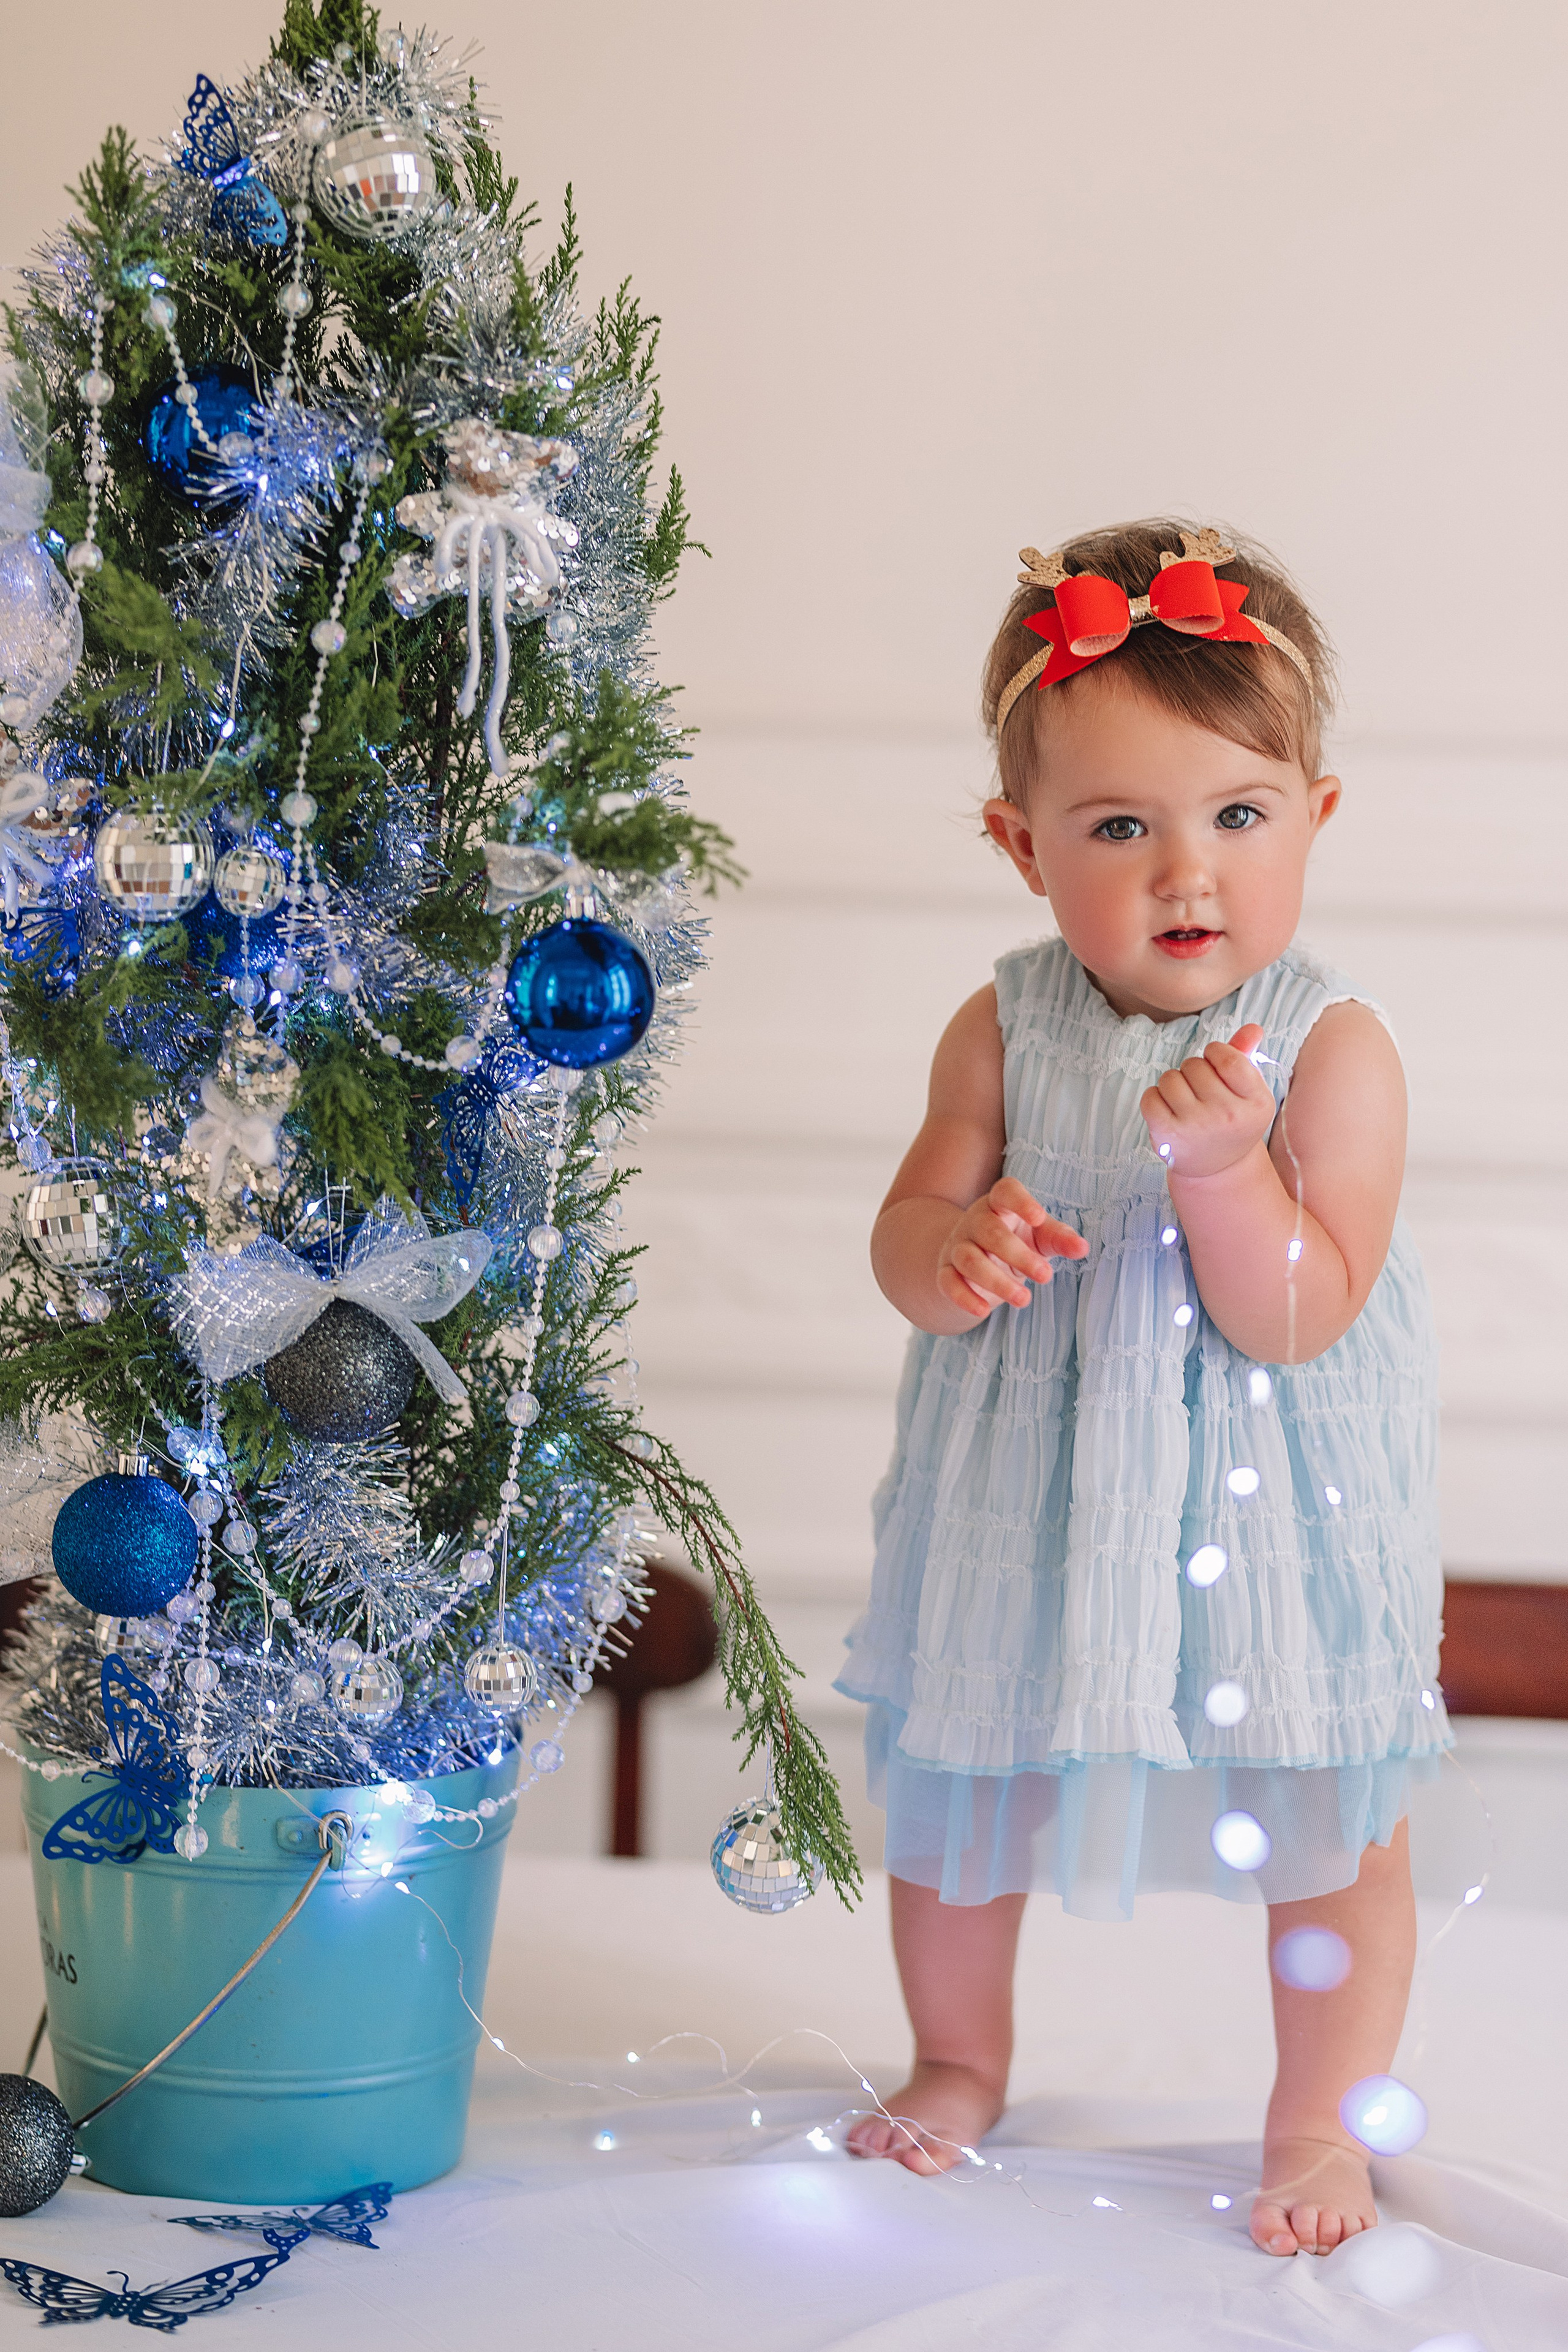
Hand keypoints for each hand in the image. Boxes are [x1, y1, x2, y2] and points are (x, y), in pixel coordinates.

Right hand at [936, 1178, 1087, 1320]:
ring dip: (997, 1282)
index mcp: (1000, 1204)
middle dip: (1018, 1255)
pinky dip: (964, 1298)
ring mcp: (957, 1245)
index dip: (1021, 1201)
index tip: (1039, 1218)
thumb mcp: (1040, 1236)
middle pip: (990, 1232)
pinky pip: (948, 1282)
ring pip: (970, 1260)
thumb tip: (1082, 1248)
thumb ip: (1060, 1239)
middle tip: (1046, 1276)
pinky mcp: (946, 1271)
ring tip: (1024, 1299)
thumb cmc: (1017, 1240)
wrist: (975, 1256)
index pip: (1005, 1191)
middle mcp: (975, 1221)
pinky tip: (983, 1312)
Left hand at [1140, 1023, 1276, 1180]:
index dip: (1215, 1052)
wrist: (1218, 1169)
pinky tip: (1168, 1111)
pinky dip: (1154, 1098)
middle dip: (1193, 1071)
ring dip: (1173, 1083)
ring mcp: (1198, 1127)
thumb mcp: (1247, 1093)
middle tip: (1201, 1092)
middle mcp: (1229, 1116)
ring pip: (1170, 1078)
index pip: (1228, 1057)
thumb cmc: (1231, 1120)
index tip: (1214, 1062)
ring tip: (1186, 1102)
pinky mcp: (1168, 1136)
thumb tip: (1252, 1027)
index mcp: (1257, 1103)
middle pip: (1195, 1065)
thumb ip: (1246, 1057)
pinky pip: (1150, 1096)